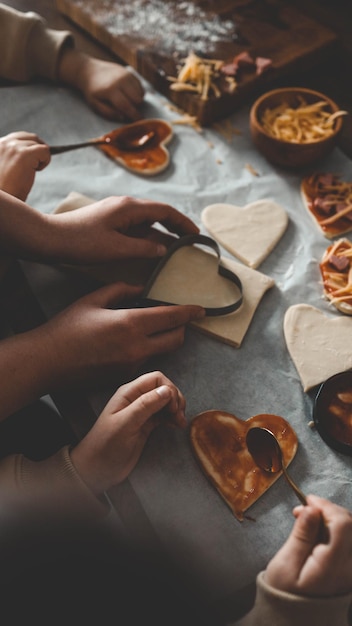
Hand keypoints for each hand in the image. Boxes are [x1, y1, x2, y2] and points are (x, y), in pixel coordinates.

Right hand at [0, 132, 50, 199]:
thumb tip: (34, 150)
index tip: (34, 157)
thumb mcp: (6, 167)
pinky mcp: (24, 154)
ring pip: (39, 144)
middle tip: (37, 165)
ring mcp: (13, 147)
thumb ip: (13, 156)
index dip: (30, 147)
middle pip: (31, 137)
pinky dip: (46, 160)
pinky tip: (37, 170)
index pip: (19, 137)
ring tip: (32, 171)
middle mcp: (4, 143)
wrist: (3, 202)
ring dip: (40, 158)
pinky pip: (45, 150)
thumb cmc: (6, 190)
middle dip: (38, 150)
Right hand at [42, 282, 204, 388]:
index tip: (201, 309)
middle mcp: (137, 347)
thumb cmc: (67, 328)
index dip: (189, 312)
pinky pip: (145, 361)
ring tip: (153, 329)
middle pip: (176, 339)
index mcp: (130, 323)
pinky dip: (145, 350)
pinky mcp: (125, 376)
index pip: (172, 317)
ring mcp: (132, 365)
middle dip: (182, 329)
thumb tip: (140, 288)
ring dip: (164, 340)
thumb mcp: (93, 299)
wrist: (48, 362)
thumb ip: (121, 290)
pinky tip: (129, 343)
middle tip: (179, 319)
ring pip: (162, 352)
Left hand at [47, 195, 199, 263]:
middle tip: (189, 242)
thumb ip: (143, 248)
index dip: (183, 223)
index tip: (196, 235)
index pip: (165, 211)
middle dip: (175, 226)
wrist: (50, 238)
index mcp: (130, 207)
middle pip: (158, 214)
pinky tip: (149, 249)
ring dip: (161, 232)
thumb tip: (163, 248)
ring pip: (146, 221)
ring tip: (174, 248)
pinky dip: (147, 236)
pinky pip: (135, 227)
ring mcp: (116, 213)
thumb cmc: (81, 242)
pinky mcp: (108, 221)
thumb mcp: (116, 249)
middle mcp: (125, 205)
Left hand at [58, 48, 144, 120]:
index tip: (140, 123)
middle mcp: (121, 80)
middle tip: (127, 109)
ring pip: (141, 94)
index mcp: (111, 90)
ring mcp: (126, 74)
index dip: (134, 116)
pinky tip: (128, 94)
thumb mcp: (95, 105)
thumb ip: (108, 113)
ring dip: (137, 101)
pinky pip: (140, 86)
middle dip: (135, 108)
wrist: (88, 70)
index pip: (127, 106)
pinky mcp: (129, 72)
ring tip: (126, 101)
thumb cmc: (92, 91)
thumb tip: (123, 117)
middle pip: (137, 100)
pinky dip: (137, 93)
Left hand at [70, 371, 185, 493]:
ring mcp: (141, 413)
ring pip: (165, 402)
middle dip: (175, 399)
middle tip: (178, 415)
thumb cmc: (106, 445)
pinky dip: (172, 418)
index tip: (173, 407)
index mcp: (129, 394)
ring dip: (176, 409)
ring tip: (180, 422)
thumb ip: (145, 405)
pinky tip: (176, 425)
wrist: (97, 469)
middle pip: (163, 389)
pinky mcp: (146, 425)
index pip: (156, 379)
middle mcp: (136, 400)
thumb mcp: (125, 424)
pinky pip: (163, 415)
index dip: (169, 389)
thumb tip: (167, 390)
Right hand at [265, 495, 351, 596]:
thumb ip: (302, 535)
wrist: (294, 618)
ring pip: (351, 530)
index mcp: (334, 567)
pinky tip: (317, 530)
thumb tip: (312, 509)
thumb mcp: (286, 563)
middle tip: (302, 510)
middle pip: (350, 524)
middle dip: (328, 510)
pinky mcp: (350, 568)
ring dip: (332, 518)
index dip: (327, 506)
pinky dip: (335, 529)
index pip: (343, 524)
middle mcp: (350, 567)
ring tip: (307, 519)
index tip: (307, 500)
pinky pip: (348, 540)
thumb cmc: (285, 592)